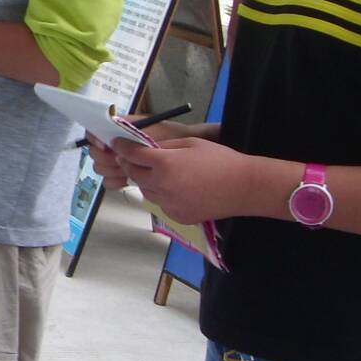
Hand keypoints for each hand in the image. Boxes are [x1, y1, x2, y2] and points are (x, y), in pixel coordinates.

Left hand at [110, 136, 265, 225]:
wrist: (244, 187)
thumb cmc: (220, 159)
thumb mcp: (190, 143)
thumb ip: (164, 146)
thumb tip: (144, 147)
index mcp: (164, 164)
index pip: (132, 155)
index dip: (121, 147)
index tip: (116, 143)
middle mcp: (162, 186)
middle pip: (134, 175)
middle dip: (130, 164)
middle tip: (133, 157)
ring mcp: (169, 204)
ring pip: (145, 191)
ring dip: (145, 180)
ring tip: (158, 172)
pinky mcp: (177, 216)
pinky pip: (161, 203)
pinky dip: (161, 195)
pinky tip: (175, 187)